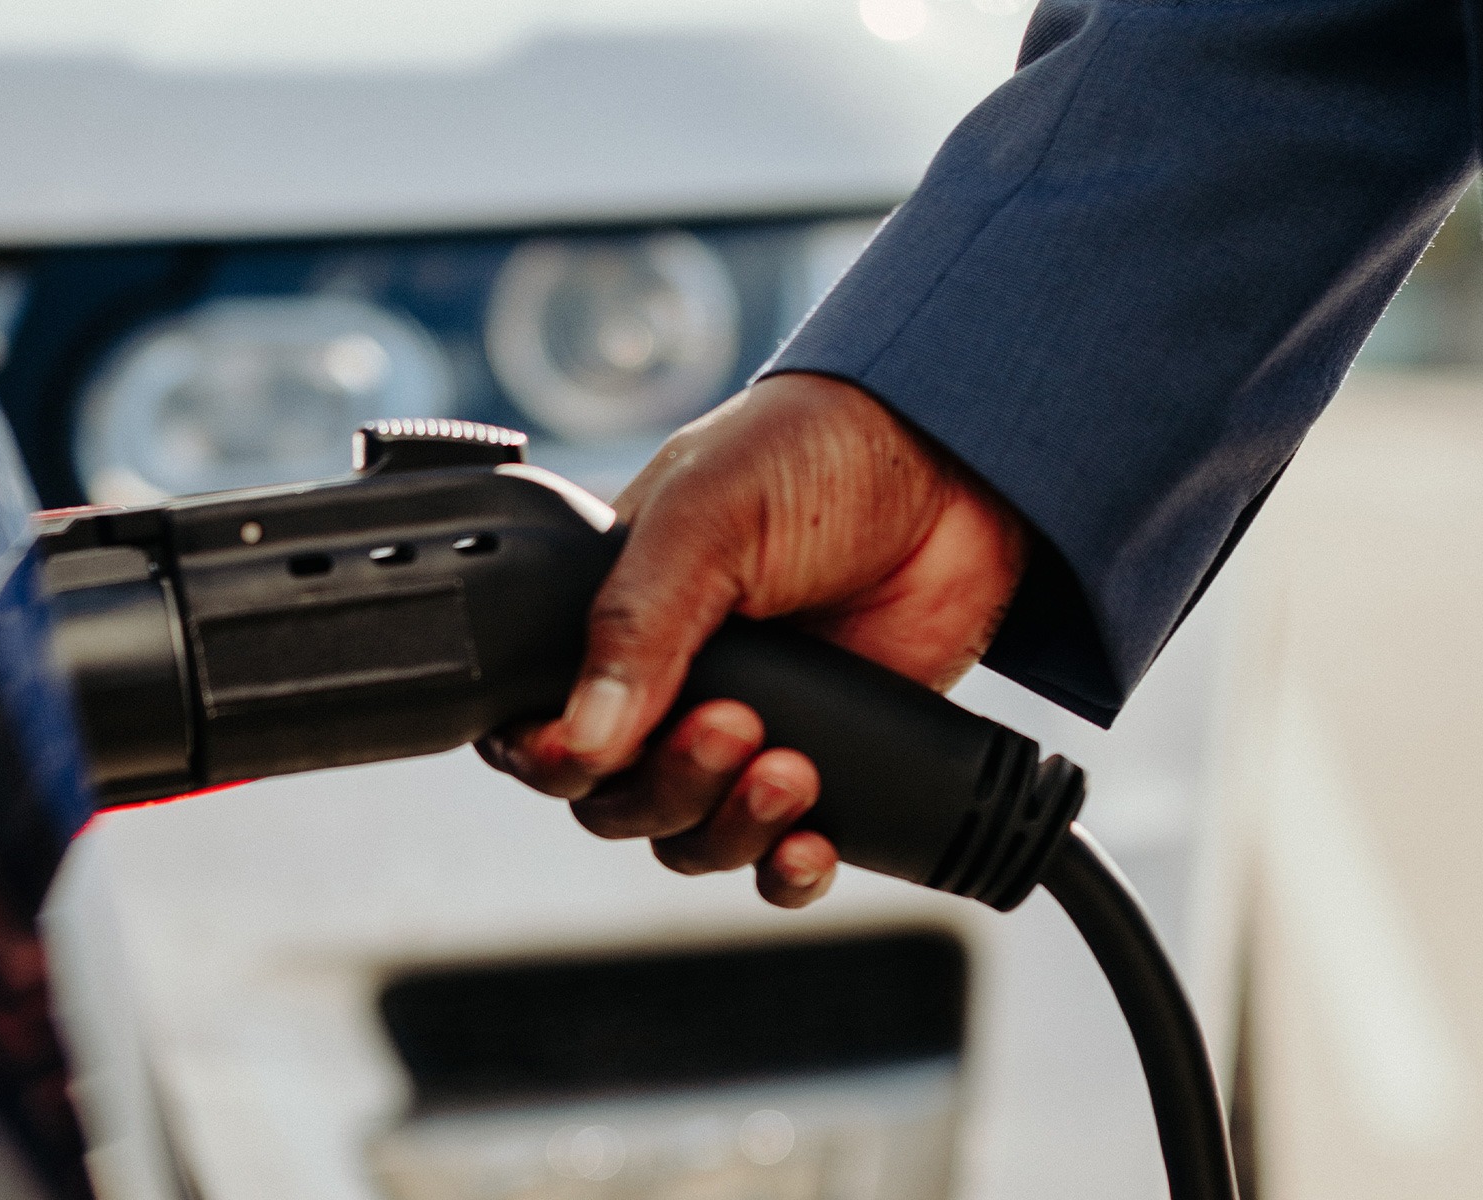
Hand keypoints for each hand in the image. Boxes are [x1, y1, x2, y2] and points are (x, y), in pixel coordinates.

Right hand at [480, 373, 1027, 905]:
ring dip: (731, 827)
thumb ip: (637, 624)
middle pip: (616, 803)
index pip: (539, 728)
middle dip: (669, 786)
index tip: (591, 756)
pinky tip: (810, 844)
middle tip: (732, 724)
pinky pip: (776, 860)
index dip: (552, 760)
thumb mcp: (705, 517)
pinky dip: (785, 872)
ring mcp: (741, 734)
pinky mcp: (820, 764)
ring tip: (791, 771)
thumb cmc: (810, 455)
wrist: (954, 465)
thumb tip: (584, 738)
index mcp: (607, 626)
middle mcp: (664, 690)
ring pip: (690, 841)